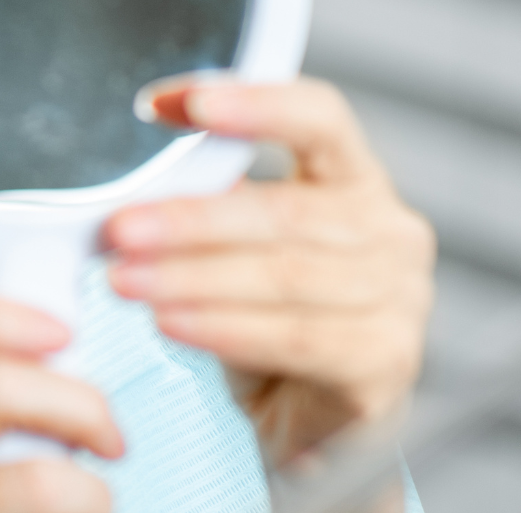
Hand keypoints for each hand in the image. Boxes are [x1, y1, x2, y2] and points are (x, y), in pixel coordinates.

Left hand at [106, 77, 434, 463]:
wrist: (310, 420)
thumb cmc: (270, 317)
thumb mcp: (237, 247)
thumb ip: (209, 200)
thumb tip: (136, 177)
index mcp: (355, 180)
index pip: (319, 118)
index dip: (252, 102)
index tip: (166, 103)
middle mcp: (391, 232)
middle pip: (287, 210)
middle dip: (191, 220)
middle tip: (120, 229)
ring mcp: (400, 298)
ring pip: (285, 275)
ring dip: (193, 278)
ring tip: (126, 281)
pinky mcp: (386, 362)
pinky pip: (296, 338)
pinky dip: (225, 329)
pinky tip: (172, 324)